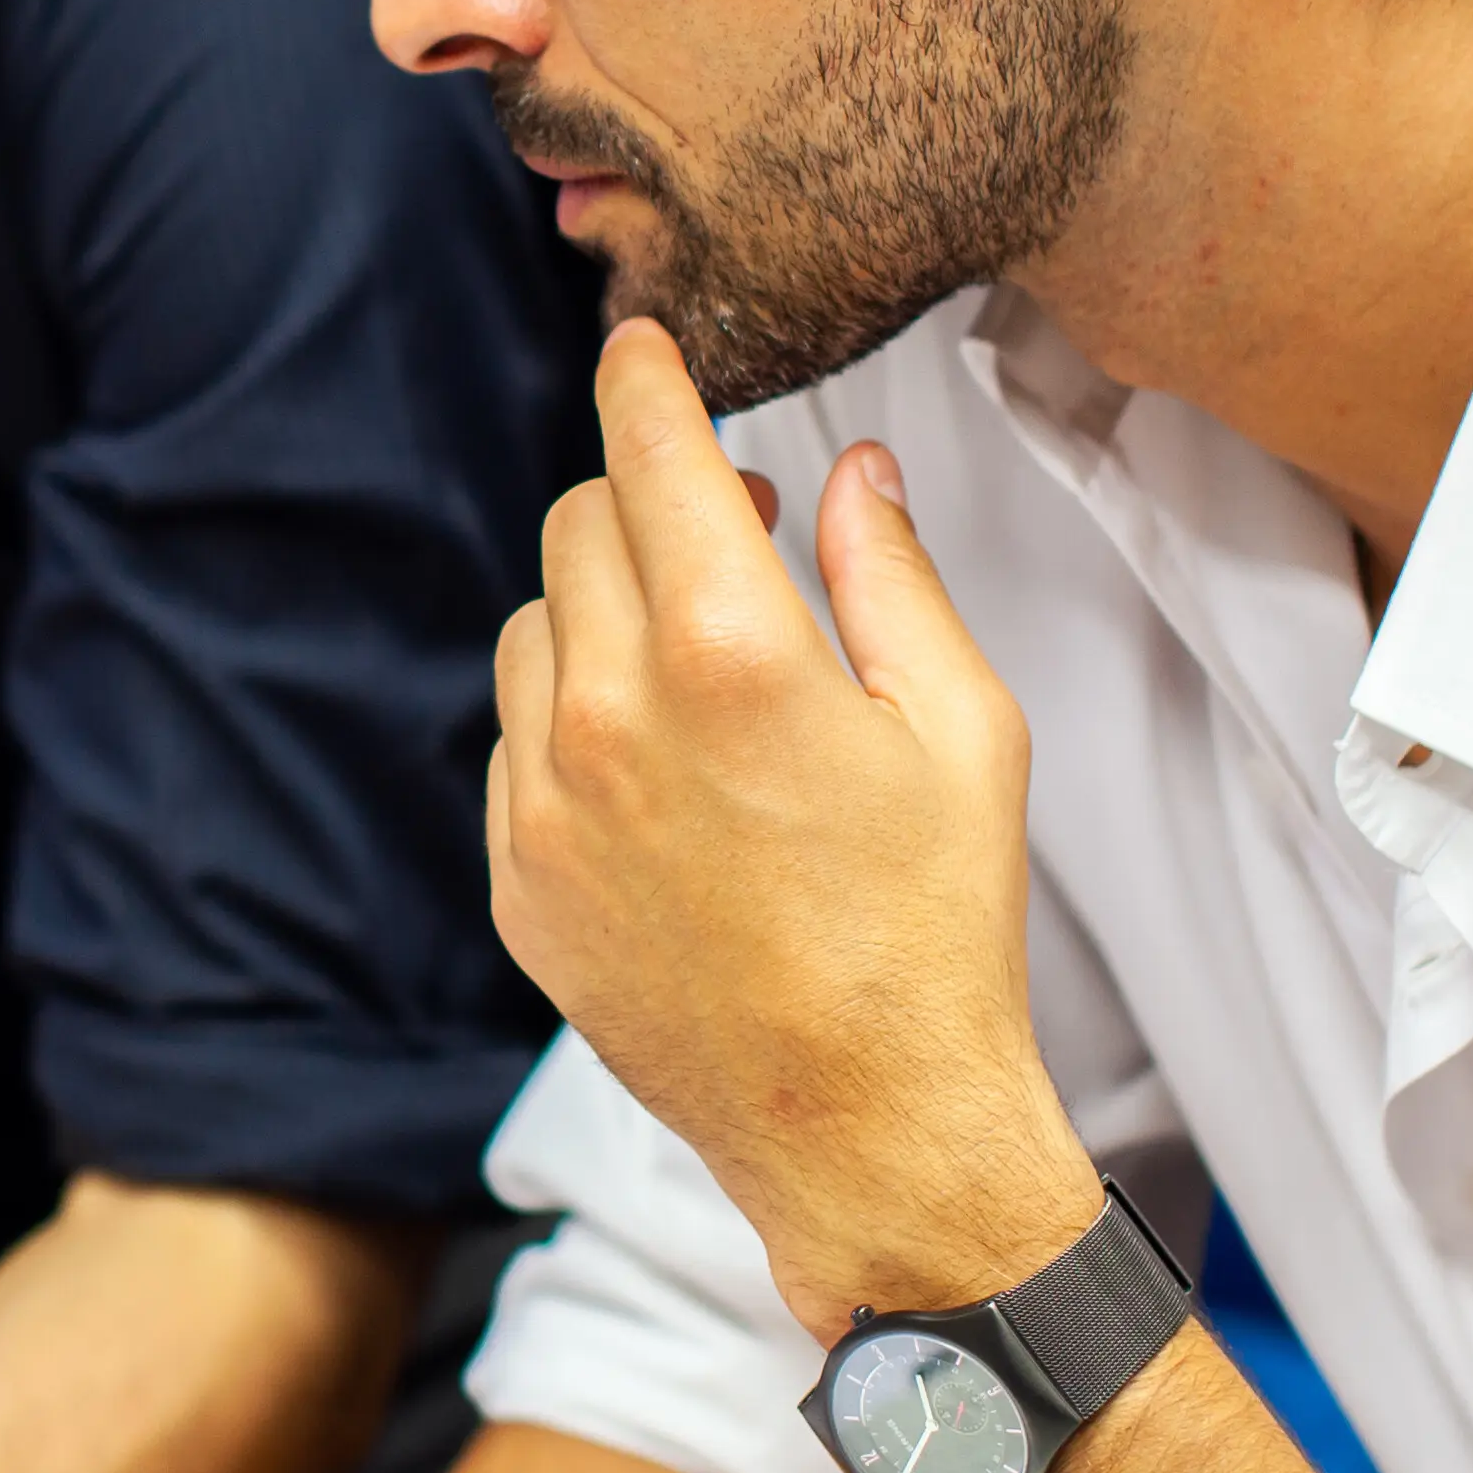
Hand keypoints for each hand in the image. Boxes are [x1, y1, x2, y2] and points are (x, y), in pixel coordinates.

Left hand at [488, 322, 1093, 1322]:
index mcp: (731, 656)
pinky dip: (567, 719)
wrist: (867, 1126)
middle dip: (645, 503)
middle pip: (580, 526)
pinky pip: (511, 742)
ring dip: (598, 610)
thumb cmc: (933, 932)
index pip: (651, 453)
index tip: (640, 346)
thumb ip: (889, 577)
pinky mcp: (517, 881)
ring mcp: (546, 805)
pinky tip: (655, 768)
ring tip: (695, 665)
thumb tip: (850, 474)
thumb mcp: (962, 728)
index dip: (644, 378)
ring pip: (533, 628)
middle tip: (724, 532)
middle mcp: (612, 717)